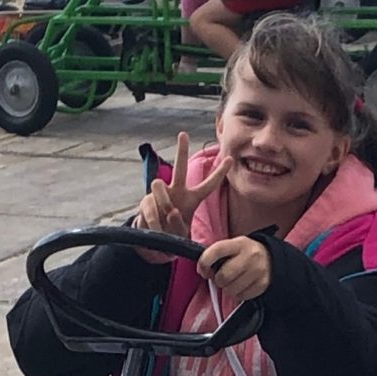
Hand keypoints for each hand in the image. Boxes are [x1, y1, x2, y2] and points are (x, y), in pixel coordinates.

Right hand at [133, 131, 231, 259]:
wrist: (152, 241)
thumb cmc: (172, 234)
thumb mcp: (181, 234)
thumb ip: (179, 225)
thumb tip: (171, 210)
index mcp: (191, 199)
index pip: (208, 185)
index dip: (219, 173)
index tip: (230, 158)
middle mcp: (177, 191)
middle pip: (180, 167)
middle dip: (181, 150)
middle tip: (183, 134)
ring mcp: (160, 194)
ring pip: (159, 186)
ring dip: (163, 203)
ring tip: (166, 219)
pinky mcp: (146, 201)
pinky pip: (150, 206)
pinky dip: (154, 220)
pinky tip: (155, 228)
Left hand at [197, 235, 271, 301]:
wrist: (272, 259)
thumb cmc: (245, 253)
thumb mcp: (233, 246)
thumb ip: (218, 254)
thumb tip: (203, 269)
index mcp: (239, 243)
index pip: (217, 250)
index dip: (204, 262)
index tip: (202, 270)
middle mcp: (250, 256)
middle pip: (224, 276)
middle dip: (218, 279)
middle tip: (221, 277)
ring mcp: (258, 271)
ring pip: (231, 289)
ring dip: (227, 288)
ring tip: (232, 282)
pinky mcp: (262, 284)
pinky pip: (241, 296)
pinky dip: (237, 294)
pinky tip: (240, 286)